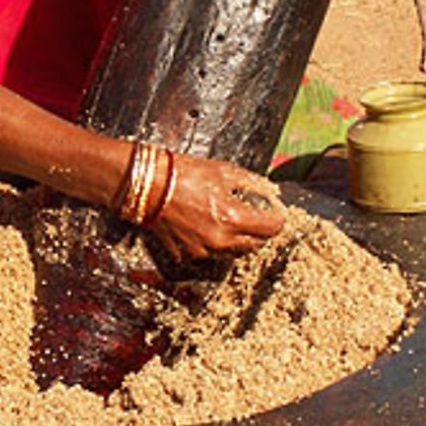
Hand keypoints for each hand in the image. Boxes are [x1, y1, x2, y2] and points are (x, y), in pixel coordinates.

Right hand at [147, 155, 286, 261]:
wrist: (147, 185)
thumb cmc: (182, 174)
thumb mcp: (222, 170)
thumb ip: (251, 182)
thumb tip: (268, 191)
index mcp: (233, 218)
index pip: (272, 227)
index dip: (278, 218)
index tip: (276, 211)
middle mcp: (221, 240)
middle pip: (256, 243)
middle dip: (260, 230)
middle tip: (255, 214)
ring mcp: (203, 251)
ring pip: (234, 251)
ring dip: (238, 238)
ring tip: (227, 218)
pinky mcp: (187, 255)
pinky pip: (210, 253)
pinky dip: (213, 242)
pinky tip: (205, 224)